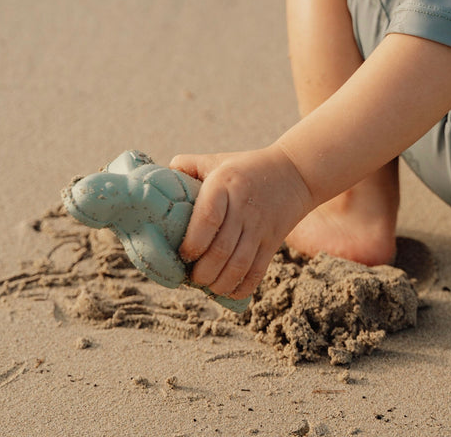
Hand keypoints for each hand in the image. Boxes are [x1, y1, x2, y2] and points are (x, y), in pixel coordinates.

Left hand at [169, 144, 313, 299]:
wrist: (295, 172)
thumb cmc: (246, 167)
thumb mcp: (216, 160)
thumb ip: (187, 166)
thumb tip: (156, 182)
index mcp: (225, 185)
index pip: (208, 218)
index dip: (193, 243)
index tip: (183, 254)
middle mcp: (243, 207)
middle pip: (221, 250)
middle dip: (202, 272)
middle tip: (191, 277)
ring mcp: (260, 226)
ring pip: (239, 265)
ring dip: (219, 283)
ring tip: (207, 284)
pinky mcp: (273, 241)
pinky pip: (258, 272)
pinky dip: (241, 288)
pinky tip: (229, 290)